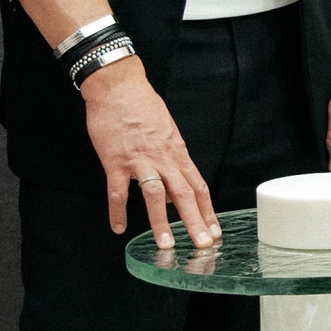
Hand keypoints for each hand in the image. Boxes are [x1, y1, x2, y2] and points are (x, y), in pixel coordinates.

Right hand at [83, 58, 221, 248]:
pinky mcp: (115, 160)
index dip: (208, 210)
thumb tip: (177, 183)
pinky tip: (118, 227)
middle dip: (195, 222)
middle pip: (184, 194)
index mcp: (177, 152)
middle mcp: (163, 158)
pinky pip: (117, 191)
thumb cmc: (142, 105)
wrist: (118, 85)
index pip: (198, 186)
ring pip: (155, 195)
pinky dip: (118, 210)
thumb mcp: (167, 129)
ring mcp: (139, 160)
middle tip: (203, 245)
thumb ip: (173, 157)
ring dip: (162, 221)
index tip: (215, 231)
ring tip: (166, 244)